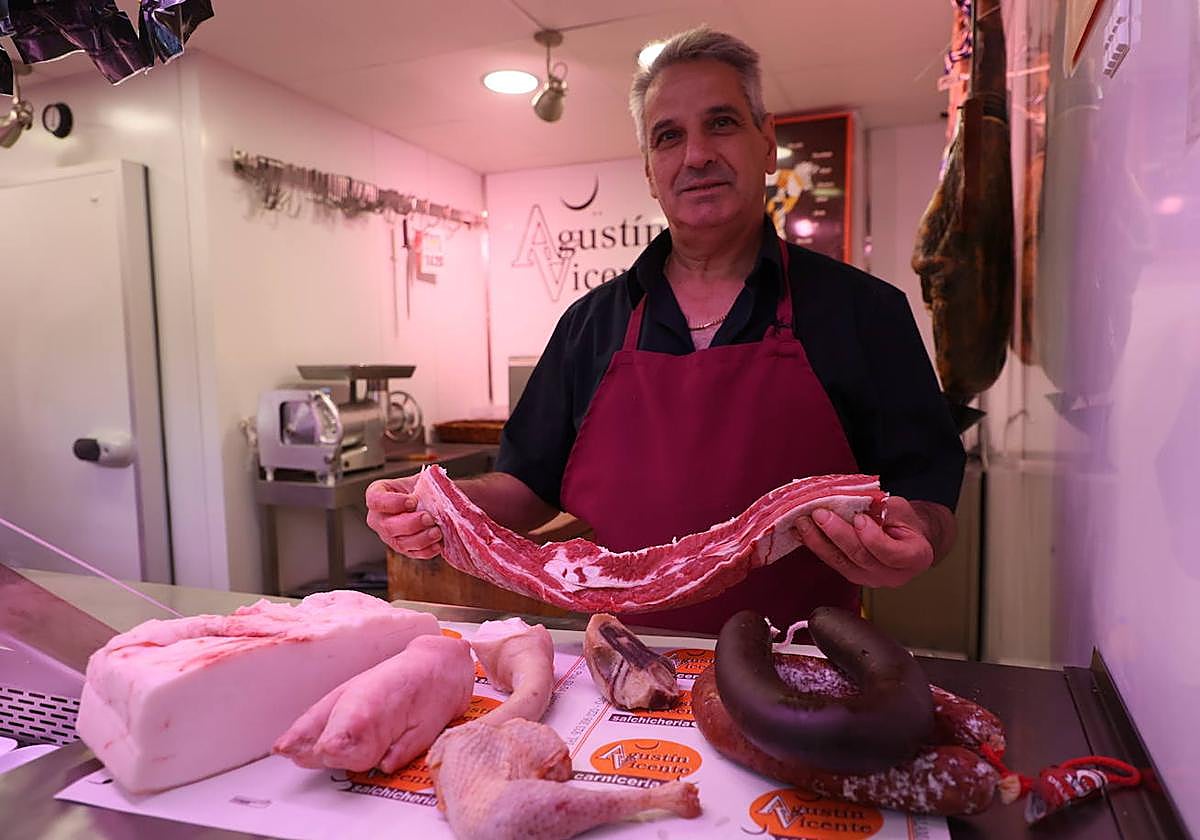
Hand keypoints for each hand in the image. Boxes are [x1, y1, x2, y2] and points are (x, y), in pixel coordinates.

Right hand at [365, 476, 443, 558]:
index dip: (393, 502)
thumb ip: (426, 478)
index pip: (376, 500)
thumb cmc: (420, 490)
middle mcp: (378, 518)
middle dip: (410, 523)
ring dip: (420, 539)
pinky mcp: (402, 549)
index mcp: (377, 496)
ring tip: (436, 532)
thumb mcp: (420, 479)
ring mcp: (388, 536)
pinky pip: (411, 553)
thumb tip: (436, 474)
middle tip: (428, 518)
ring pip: (400, 543)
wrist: (428, 504)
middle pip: (388, 526)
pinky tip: (437, 544)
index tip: (412, 501)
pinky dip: (425, 551)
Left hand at [795, 496, 933, 587]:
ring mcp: (871, 579)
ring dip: (819, 541)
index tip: (859, 518)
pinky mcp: (852, 575)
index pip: (891, 553)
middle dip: (837, 535)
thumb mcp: (900, 508)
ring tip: (804, 523)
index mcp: (914, 557)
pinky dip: (816, 546)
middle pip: (861, 558)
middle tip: (820, 515)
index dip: (872, 537)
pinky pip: (833, 562)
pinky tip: (803, 533)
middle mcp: (892, 575)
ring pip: (842, 563)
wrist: (905, 537)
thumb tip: (851, 501)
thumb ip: (881, 509)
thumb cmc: (905, 522)